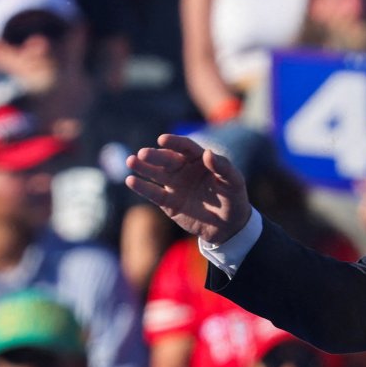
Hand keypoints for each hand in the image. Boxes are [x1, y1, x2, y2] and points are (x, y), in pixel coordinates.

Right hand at [125, 134, 250, 244]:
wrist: (229, 226)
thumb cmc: (233, 198)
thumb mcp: (234, 182)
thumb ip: (222, 167)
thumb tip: (207, 152)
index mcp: (200, 160)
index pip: (185, 147)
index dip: (174, 142)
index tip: (163, 139)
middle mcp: (184, 169)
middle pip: (167, 159)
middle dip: (155, 156)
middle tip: (143, 154)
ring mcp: (175, 185)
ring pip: (156, 173)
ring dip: (143, 167)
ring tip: (131, 161)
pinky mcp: (169, 202)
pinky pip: (154, 193)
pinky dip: (142, 187)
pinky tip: (131, 180)